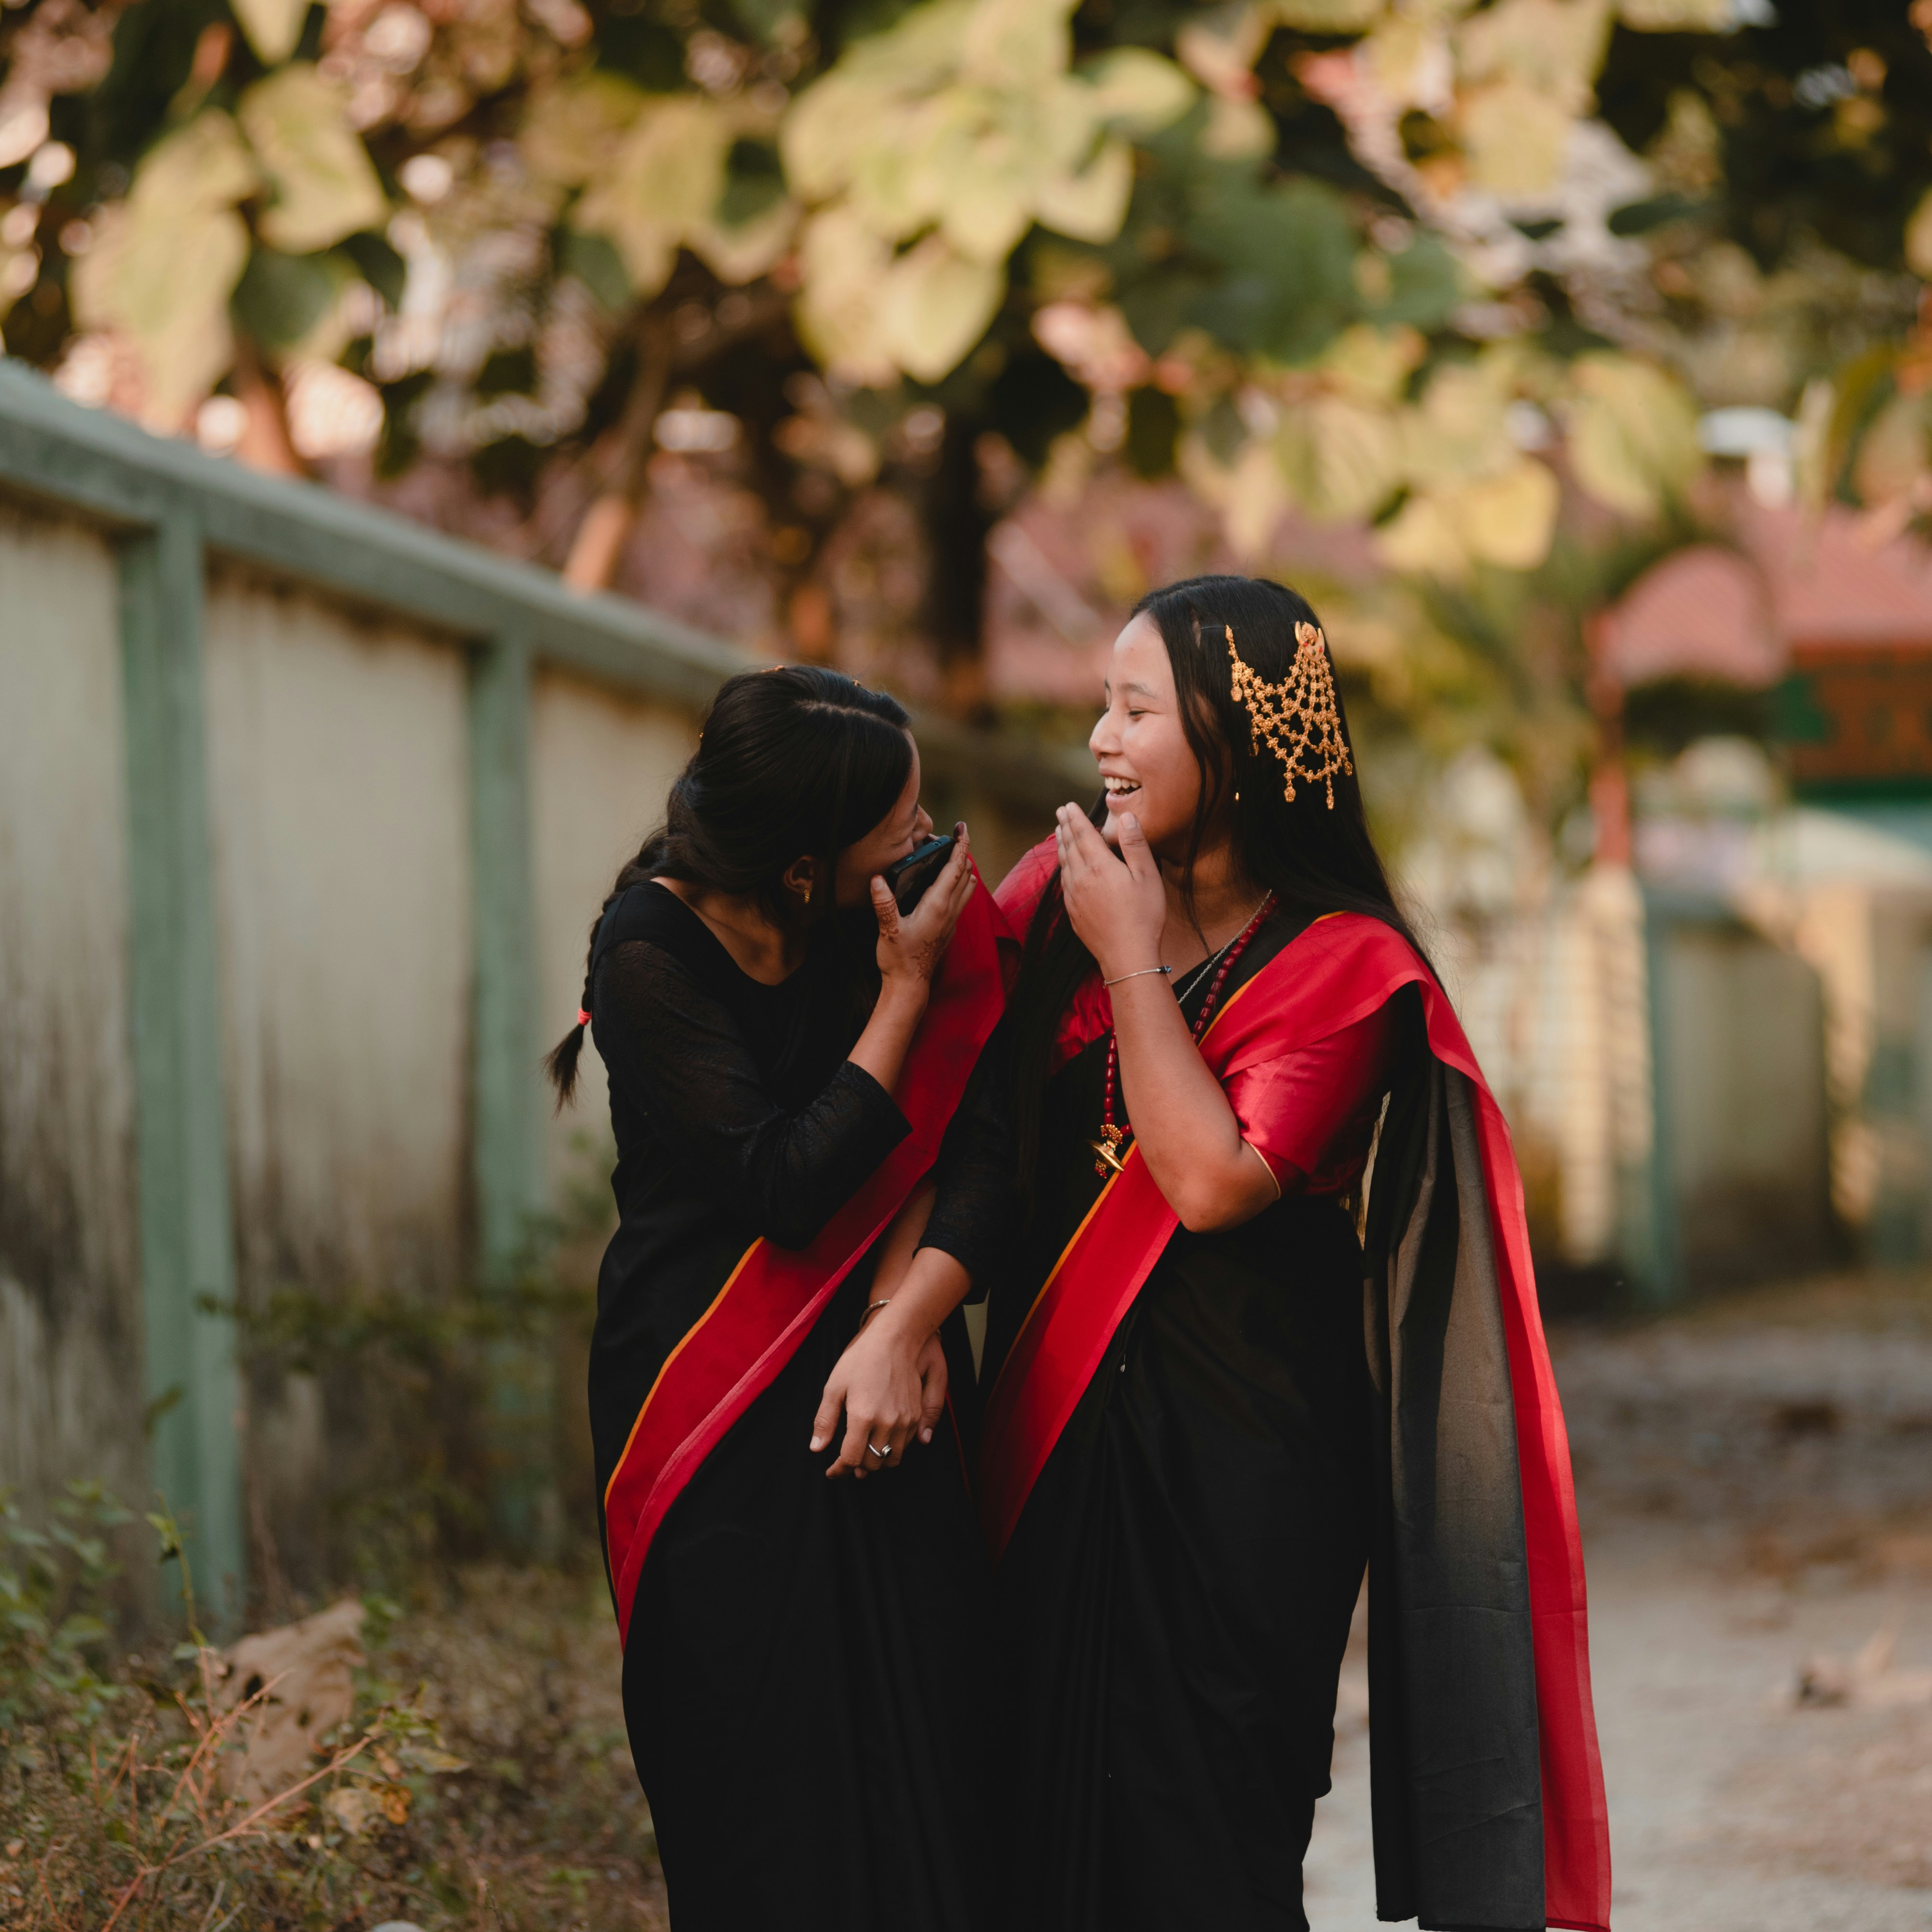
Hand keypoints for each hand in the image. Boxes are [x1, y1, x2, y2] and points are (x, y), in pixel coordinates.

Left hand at [809, 1315, 947, 1478]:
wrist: (895, 1339)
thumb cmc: (861, 1359)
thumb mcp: (834, 1386)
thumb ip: (825, 1420)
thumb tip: (816, 1448)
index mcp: (863, 1417)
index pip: (851, 1459)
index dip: (839, 1470)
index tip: (832, 1471)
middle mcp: (887, 1423)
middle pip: (872, 1463)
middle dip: (857, 1467)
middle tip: (845, 1463)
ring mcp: (905, 1420)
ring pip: (892, 1459)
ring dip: (877, 1462)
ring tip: (864, 1457)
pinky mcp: (916, 1414)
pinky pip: (905, 1445)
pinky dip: (892, 1450)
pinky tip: (881, 1442)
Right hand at [870, 824, 974, 994]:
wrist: (910, 985)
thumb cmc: (899, 958)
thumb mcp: (887, 929)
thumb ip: (883, 903)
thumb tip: (877, 880)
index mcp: (938, 905)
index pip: (955, 868)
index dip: (960, 845)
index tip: (962, 828)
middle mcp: (950, 910)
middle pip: (966, 874)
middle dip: (962, 852)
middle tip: (952, 837)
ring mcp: (951, 920)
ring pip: (968, 887)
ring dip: (965, 869)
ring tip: (953, 855)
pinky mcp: (949, 928)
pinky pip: (962, 899)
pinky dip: (961, 884)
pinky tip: (949, 884)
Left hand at [1055, 804, 1164, 981]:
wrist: (1128, 957)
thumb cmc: (1144, 916)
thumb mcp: (1147, 877)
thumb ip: (1135, 845)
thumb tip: (1126, 817)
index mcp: (1099, 866)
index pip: (1083, 834)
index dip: (1075, 818)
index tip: (1068, 805)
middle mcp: (1081, 879)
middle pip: (1069, 846)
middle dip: (1065, 827)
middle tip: (1060, 813)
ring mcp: (1074, 897)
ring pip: (1064, 864)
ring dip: (1061, 846)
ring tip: (1059, 834)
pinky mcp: (1073, 913)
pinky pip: (1064, 883)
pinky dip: (1063, 868)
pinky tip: (1065, 868)